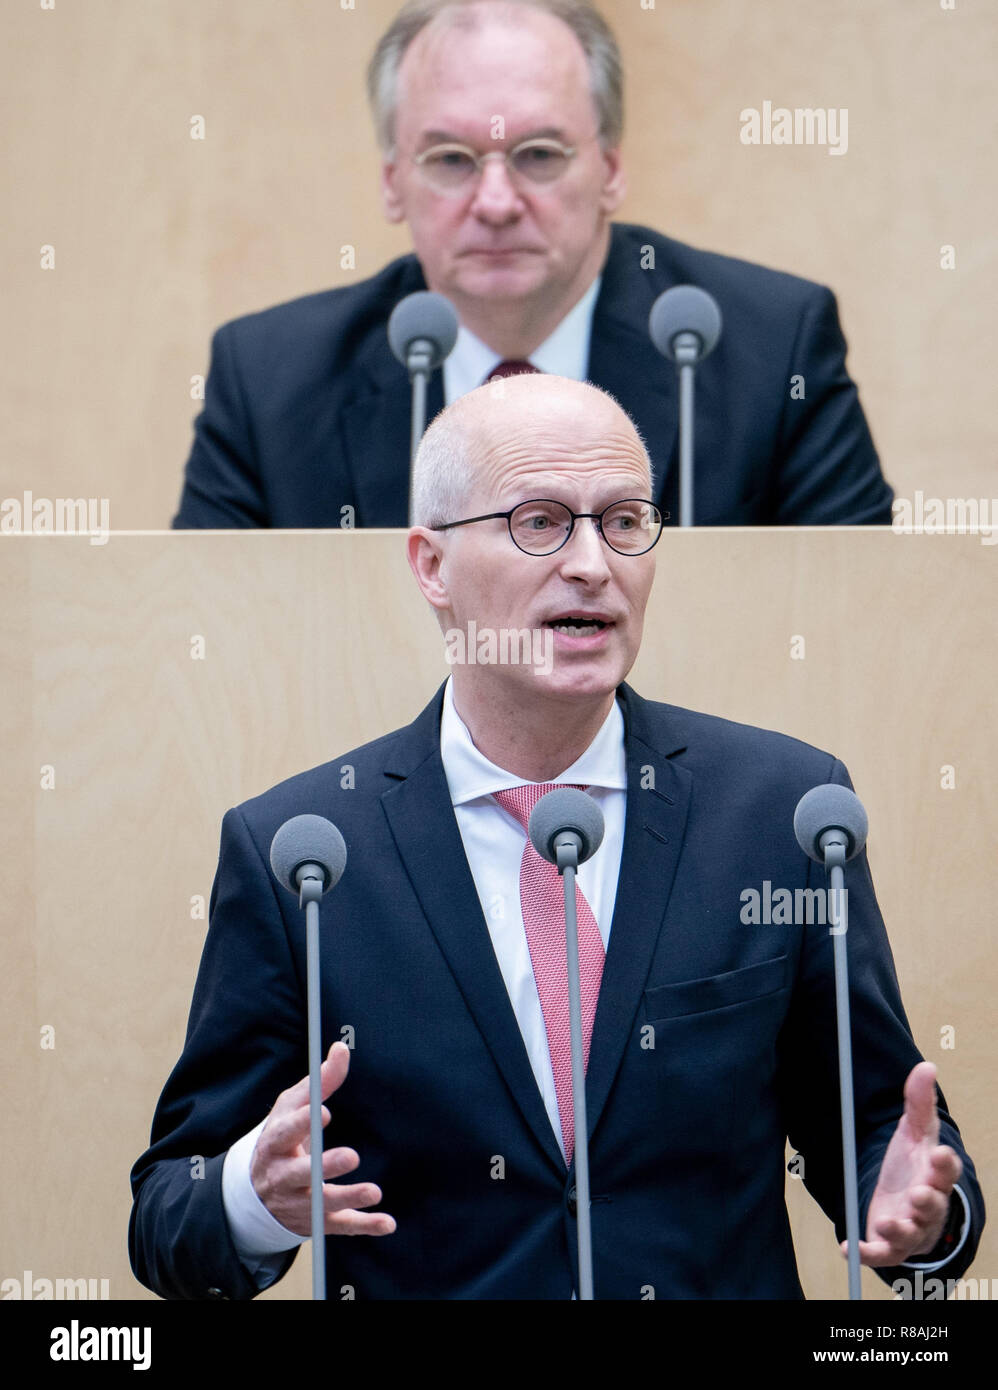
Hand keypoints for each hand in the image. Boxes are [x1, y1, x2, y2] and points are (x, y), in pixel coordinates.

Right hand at [250, 1041, 395, 1237]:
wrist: (257, 1191)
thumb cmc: (281, 1137)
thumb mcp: (292, 1107)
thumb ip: (319, 1082)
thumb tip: (340, 1048)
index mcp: (274, 1143)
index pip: (285, 1133)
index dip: (302, 1124)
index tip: (323, 1113)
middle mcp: (283, 1176)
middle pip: (301, 1174)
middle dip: (324, 1167)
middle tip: (351, 1156)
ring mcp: (299, 1203)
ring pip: (322, 1205)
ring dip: (349, 1198)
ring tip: (374, 1191)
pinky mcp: (316, 1223)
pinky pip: (340, 1227)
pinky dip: (364, 1227)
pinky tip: (387, 1223)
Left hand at [843, 1061, 960, 1266]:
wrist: (906, 1201)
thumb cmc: (914, 1164)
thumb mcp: (915, 1131)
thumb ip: (919, 1102)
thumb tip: (926, 1065)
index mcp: (935, 1175)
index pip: (946, 1171)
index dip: (945, 1163)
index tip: (941, 1152)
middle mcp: (928, 1205)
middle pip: (932, 1205)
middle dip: (927, 1201)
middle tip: (919, 1193)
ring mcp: (911, 1227)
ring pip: (910, 1233)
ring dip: (899, 1228)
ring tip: (887, 1220)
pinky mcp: (890, 1244)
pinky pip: (882, 1253)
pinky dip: (868, 1252)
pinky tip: (849, 1247)